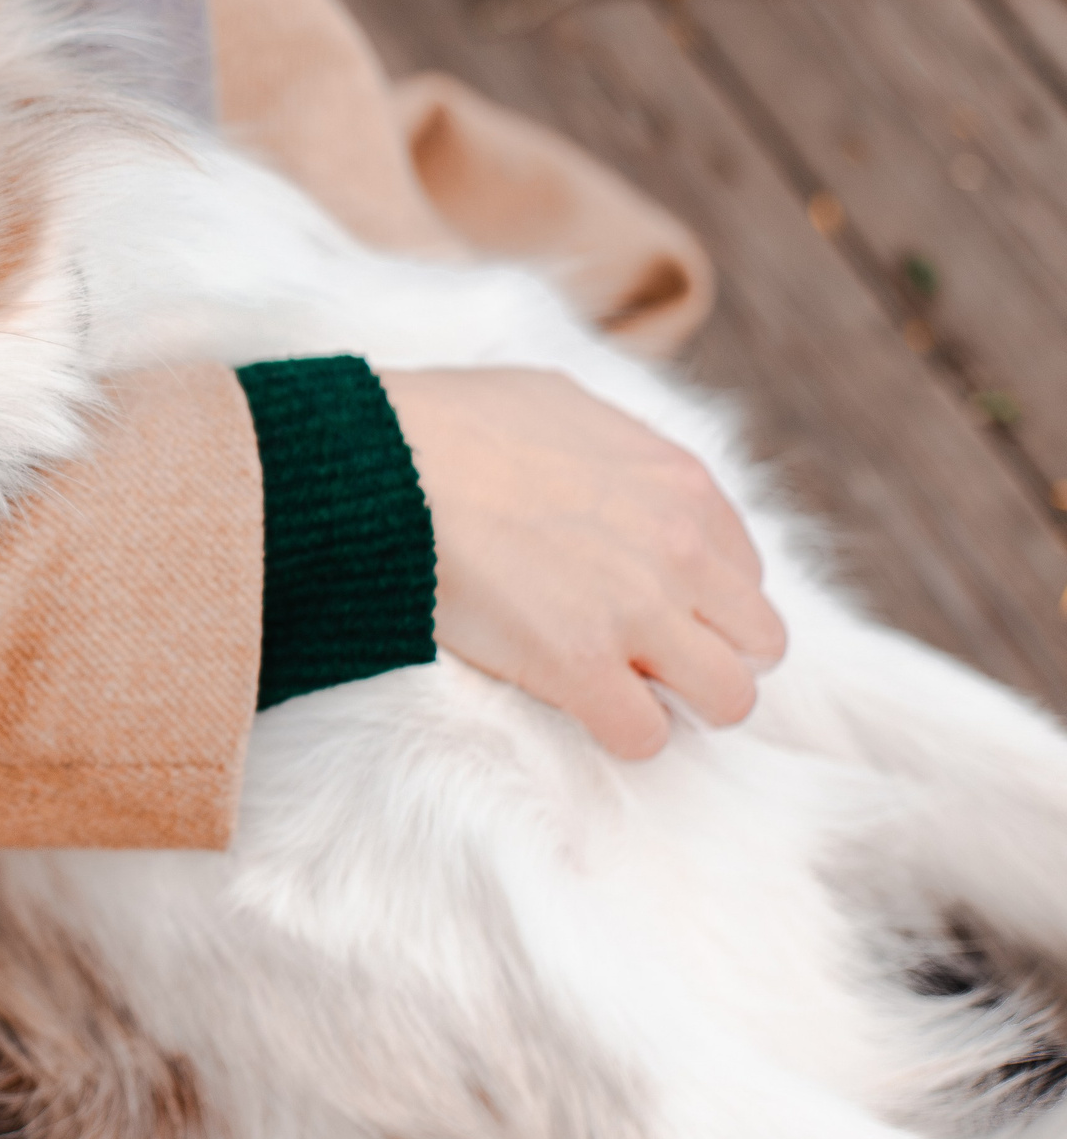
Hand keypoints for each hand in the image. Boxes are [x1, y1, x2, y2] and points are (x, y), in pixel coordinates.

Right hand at [377, 367, 785, 758]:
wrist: (378, 461)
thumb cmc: (444, 423)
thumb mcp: (558, 403)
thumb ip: (612, 449)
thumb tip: (610, 473)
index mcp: (681, 484)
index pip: (744, 573)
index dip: (695, 599)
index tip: (644, 606)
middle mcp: (681, 549)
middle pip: (760, 642)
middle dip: (708, 653)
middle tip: (641, 656)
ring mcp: (637, 611)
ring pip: (729, 700)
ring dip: (678, 701)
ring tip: (616, 689)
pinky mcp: (579, 666)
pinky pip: (644, 736)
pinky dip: (618, 732)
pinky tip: (575, 707)